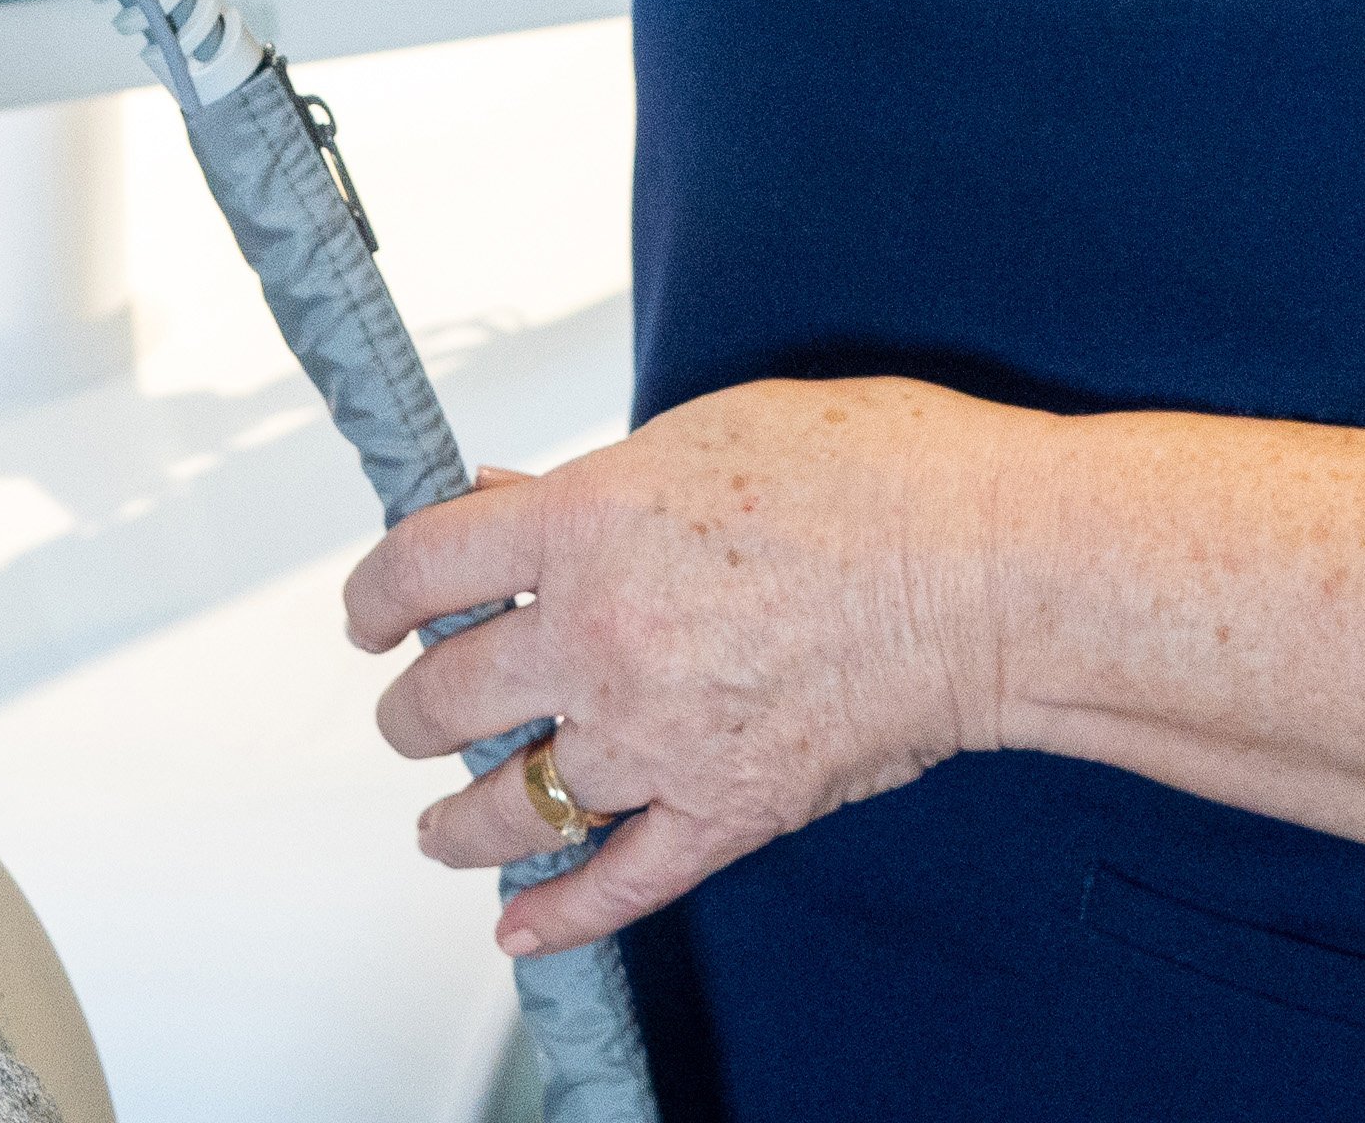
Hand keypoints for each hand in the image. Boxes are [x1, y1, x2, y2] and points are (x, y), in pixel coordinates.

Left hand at [341, 378, 1048, 958]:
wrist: (996, 568)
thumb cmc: (880, 475)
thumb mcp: (704, 435)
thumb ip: (591, 486)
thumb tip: (512, 505)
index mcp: (586, 525)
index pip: (420, 567)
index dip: (373, 596)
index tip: (368, 614)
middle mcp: (600, 636)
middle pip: (442, 696)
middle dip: (413, 709)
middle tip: (415, 709)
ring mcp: (657, 736)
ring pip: (507, 802)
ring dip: (460, 819)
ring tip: (445, 821)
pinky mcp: (726, 810)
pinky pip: (616, 883)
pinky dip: (556, 916)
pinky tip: (518, 928)